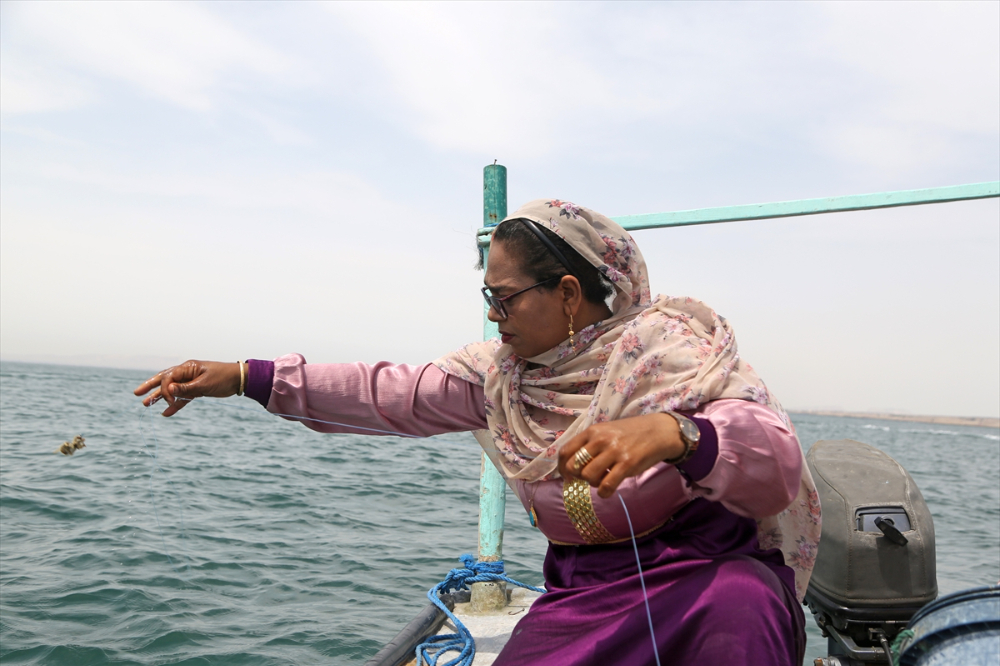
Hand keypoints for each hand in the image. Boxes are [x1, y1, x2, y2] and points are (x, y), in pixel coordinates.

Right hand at [134, 360, 241, 415]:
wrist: (239, 380)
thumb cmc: (223, 378)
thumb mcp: (204, 384)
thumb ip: (186, 388)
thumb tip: (168, 389)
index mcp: (187, 367)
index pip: (168, 377)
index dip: (165, 389)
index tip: (168, 400)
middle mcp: (186, 373)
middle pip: (164, 379)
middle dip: (150, 386)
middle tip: (136, 393)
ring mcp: (191, 382)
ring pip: (171, 390)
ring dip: (159, 397)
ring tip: (145, 405)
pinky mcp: (196, 390)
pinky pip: (182, 398)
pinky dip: (175, 405)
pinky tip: (166, 414)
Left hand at [557, 413, 684, 498]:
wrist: (659, 431)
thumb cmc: (630, 433)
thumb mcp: (606, 431)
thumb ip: (590, 444)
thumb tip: (573, 465)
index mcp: (592, 431)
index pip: (565, 451)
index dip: (562, 468)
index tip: (568, 476)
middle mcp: (600, 440)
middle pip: (574, 466)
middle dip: (578, 477)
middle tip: (588, 478)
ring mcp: (614, 452)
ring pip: (588, 476)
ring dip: (593, 483)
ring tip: (603, 479)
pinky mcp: (627, 464)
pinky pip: (606, 485)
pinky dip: (604, 492)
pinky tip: (608, 489)